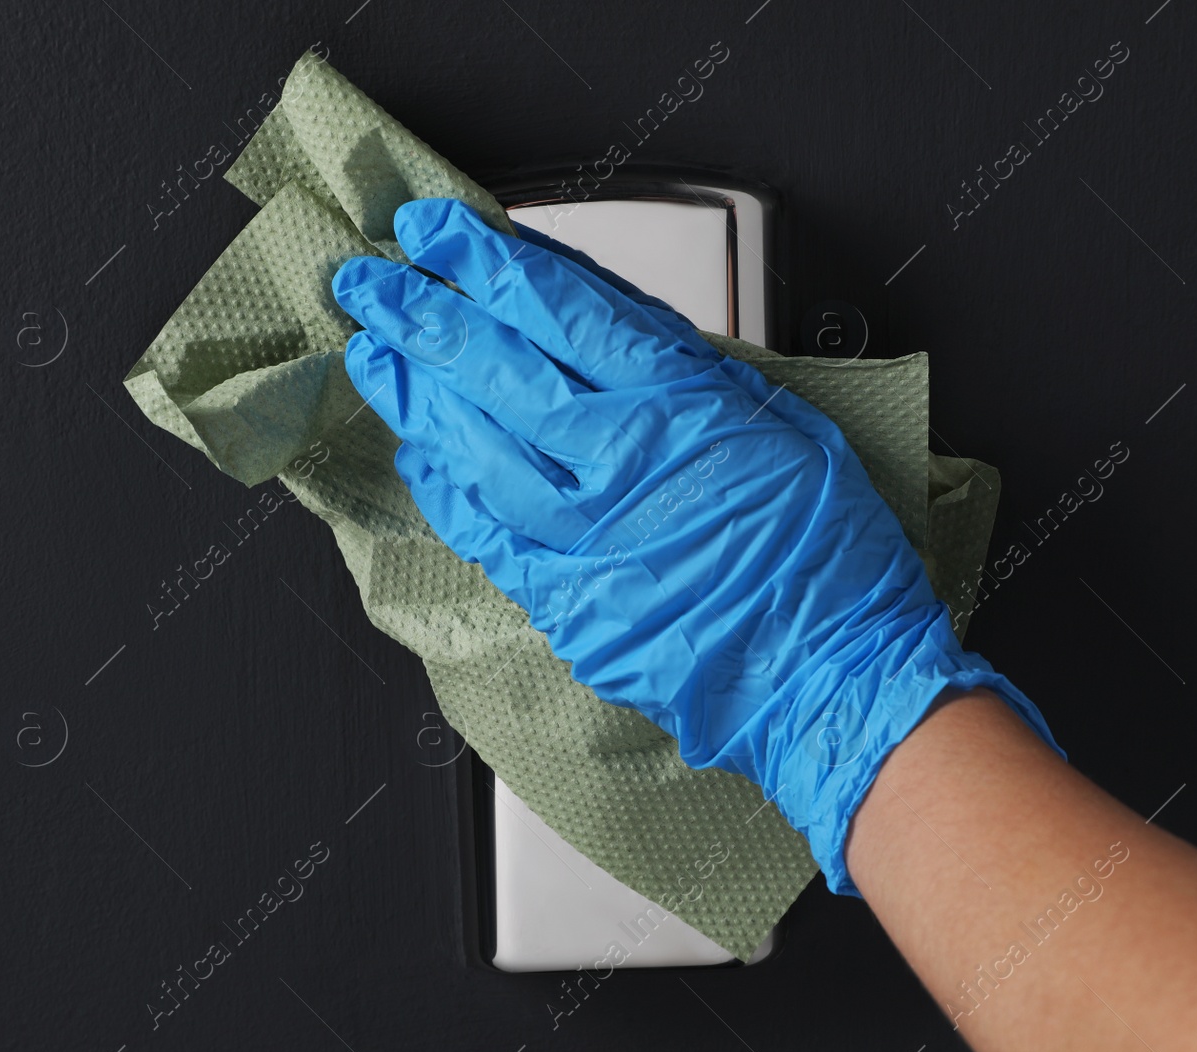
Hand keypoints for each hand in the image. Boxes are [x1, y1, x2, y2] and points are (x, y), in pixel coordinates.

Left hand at [331, 198, 1060, 893]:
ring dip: (414, 395)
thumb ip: (687, 369)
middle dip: (423, 316)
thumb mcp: (783, 420)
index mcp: (679, 405)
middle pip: (497, 370)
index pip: (558, 310)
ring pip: (474, 447)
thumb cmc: (823, 553)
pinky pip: (484, 532)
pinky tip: (421, 454)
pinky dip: (446, 489)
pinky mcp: (566, 600)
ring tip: (373, 354)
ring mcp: (582, 538)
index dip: (485, 263)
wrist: (827, 673)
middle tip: (370, 281)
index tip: (438, 232)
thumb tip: (603, 318)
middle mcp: (619, 465)